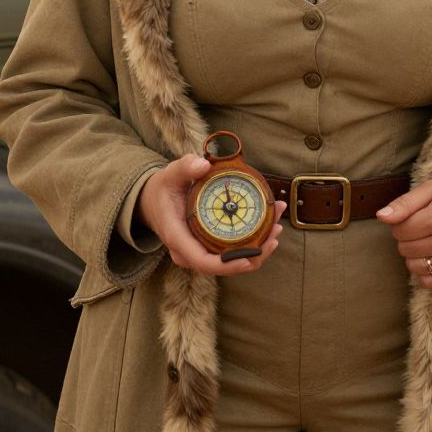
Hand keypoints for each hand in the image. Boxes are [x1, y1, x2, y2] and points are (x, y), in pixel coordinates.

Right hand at [137, 154, 286, 276]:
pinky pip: (231, 253)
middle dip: (254, 254)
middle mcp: (189, 253)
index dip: (229, 265)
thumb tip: (202, 165)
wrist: (153, 201)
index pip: (204, 262)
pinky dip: (252, 243)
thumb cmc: (163, 189)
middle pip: (225, 266)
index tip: (251, 258)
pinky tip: (269, 226)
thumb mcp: (170, 175)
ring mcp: (199, 253)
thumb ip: (185, 167)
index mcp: (178, 239)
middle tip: (275, 232)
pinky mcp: (208, 248)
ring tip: (278, 227)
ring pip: (231, 262)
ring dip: (258, 249)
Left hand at [375, 177, 431, 288]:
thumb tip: (381, 216)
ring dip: (414, 255)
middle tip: (421, 226)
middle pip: (405, 249)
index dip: (400, 223)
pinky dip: (424, 271)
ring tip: (427, 240)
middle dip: (406, 238)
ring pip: (414, 267)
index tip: (412, 216)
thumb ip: (405, 203)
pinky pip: (430, 282)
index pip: (399, 231)